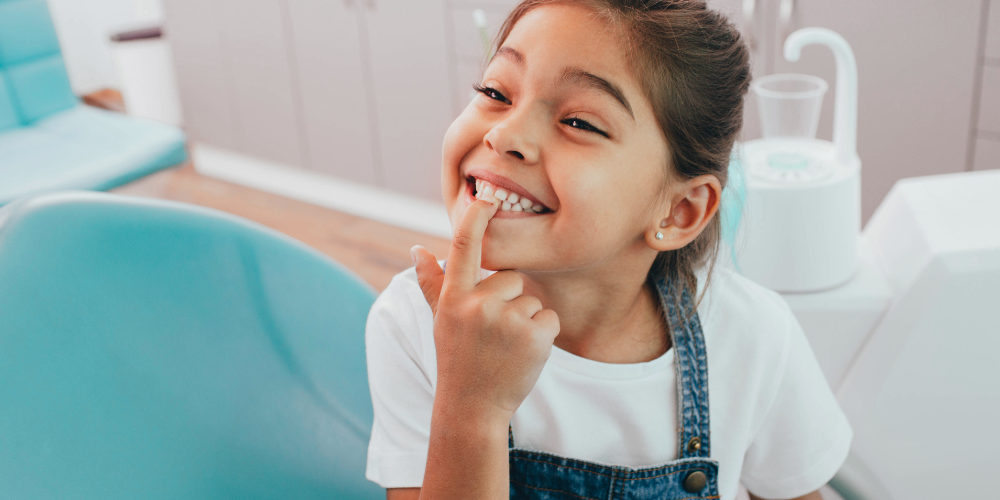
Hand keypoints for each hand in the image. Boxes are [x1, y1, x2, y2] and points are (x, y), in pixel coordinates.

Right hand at [412, 200, 559, 421]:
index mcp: (454, 297)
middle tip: (493, 333)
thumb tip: (417, 249)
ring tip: (506, 347)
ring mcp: (506, 320)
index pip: (463, 246)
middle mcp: (478, 305)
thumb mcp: (440, 320)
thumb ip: (432, 283)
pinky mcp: (534, 336)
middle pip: (511, 277)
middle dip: (509, 300)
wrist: (473, 407)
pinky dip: (543, 335)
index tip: (485, 196)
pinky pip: (549, 317)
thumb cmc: (457, 358)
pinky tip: (523, 354)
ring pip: (532, 299)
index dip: (476, 217)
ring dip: (526, 321)